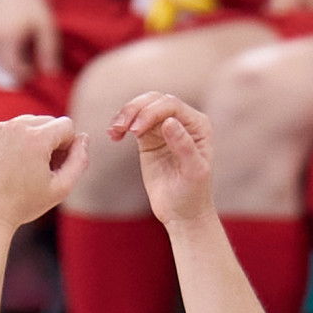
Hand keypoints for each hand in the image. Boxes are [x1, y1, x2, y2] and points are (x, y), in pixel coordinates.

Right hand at [0, 0, 61, 87]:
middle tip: (29, 53)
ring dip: (7, 60)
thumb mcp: (46, 27)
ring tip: (19, 42)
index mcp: (5, 35)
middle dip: (17, 67)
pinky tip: (8, 37)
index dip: (25, 73)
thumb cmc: (32, 7)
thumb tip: (51, 75)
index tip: (35, 67)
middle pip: (2, 67)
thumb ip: (49, 51)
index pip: (12, 68)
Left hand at [0, 113, 87, 231]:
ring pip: (27, 123)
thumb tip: (83, 137)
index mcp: (36, 138)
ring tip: (24, 168)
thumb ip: (79, 160)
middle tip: (42, 169)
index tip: (57, 166)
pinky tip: (7, 164)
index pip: (67, 125)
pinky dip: (11, 141)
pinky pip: (8, 129)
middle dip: (51, 140)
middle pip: (47, 121)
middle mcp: (15, 126)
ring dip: (31, 139)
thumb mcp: (61, 187)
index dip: (68, 146)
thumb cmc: (24, 204)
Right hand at [110, 90, 215, 226]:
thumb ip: (184, 146)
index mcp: (198, 125)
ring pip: (142, 107)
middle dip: (135, 109)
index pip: (172, 106)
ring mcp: (164, 127)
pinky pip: (133, 121)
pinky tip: (113, 135)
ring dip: (125, 114)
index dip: (151, 112)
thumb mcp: (193, 172)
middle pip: (155, 101)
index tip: (135, 131)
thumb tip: (169, 122)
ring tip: (114, 131)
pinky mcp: (149, 137)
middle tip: (120, 127)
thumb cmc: (192, 193)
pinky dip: (121, 124)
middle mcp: (183, 121)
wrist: (181, 212)